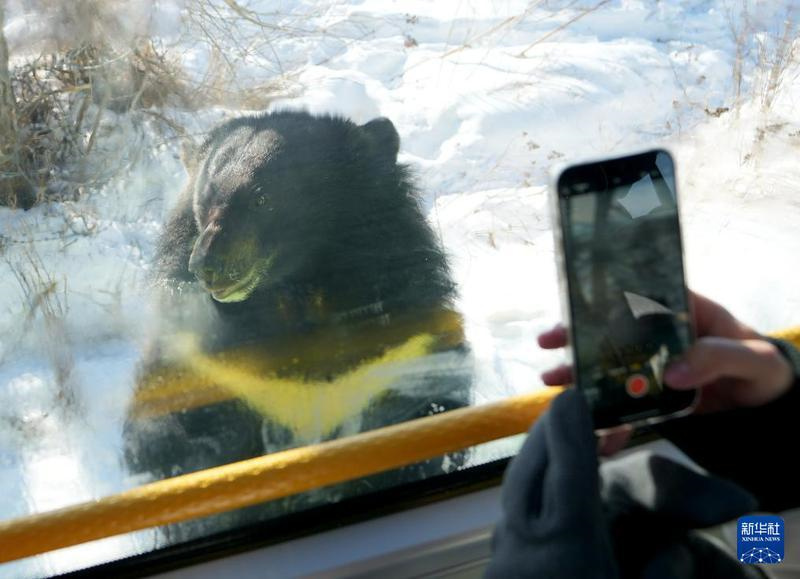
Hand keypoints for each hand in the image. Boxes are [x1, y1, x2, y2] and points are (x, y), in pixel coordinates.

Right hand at [538, 290, 793, 416]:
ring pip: (611, 366)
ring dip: (581, 374)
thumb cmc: (765, 370)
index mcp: (685, 313)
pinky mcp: (656, 397)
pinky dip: (608, 420)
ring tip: (552, 382)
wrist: (774, 407)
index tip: (576, 309)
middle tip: (546, 344)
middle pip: (613, 331)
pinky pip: (627, 406)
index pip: (640, 298)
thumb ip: (716, 358)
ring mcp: (656, 367)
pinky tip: (590, 431)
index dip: (604, 300)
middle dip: (577, 337)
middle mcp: (663, 337)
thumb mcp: (751, 360)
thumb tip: (672, 371)